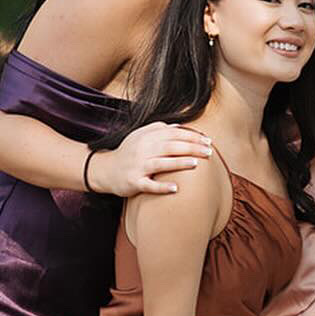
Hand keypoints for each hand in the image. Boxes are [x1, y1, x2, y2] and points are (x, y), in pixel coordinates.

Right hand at [89, 122, 213, 197]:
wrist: (104, 170)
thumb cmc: (128, 153)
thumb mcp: (140, 136)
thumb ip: (159, 130)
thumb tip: (180, 126)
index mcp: (147, 137)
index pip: (173, 134)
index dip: (192, 137)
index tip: (208, 141)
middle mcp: (143, 150)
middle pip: (170, 147)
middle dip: (191, 148)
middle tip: (209, 152)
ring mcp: (138, 166)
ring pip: (160, 163)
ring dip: (178, 163)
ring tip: (196, 164)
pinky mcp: (133, 182)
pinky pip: (149, 185)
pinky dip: (162, 187)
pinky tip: (176, 188)